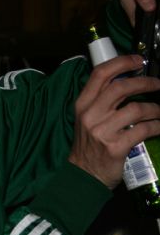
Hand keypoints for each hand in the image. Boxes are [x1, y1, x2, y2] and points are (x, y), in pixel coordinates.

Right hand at [69, 54, 159, 188]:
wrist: (84, 174)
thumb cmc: (89, 144)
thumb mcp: (87, 119)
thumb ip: (101, 101)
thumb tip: (127, 82)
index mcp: (83, 105)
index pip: (101, 74)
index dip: (122, 62)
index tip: (139, 60)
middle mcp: (91, 115)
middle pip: (121, 88)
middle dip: (145, 82)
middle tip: (158, 84)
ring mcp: (103, 131)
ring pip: (137, 109)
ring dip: (156, 108)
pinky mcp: (116, 146)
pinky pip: (144, 129)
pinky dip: (157, 126)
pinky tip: (159, 126)